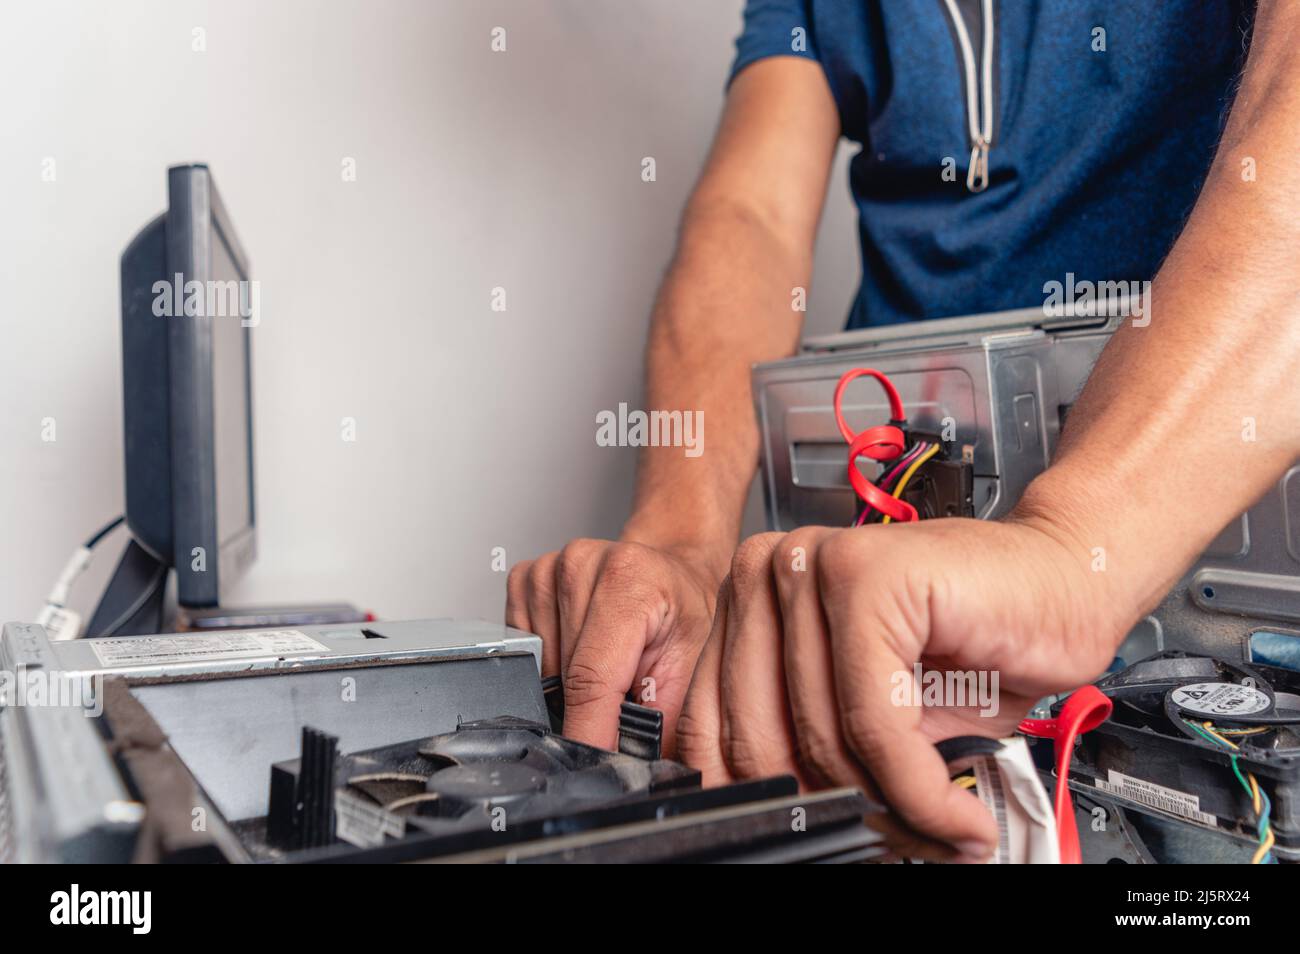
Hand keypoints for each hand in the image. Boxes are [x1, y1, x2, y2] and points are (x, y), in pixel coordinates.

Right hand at [506, 538, 720, 753]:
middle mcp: (580, 565)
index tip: (593, 765)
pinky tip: (584, 643)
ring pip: (541, 668)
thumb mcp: (693, 663)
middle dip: (591, 707)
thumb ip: (665, 717)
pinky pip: (525, 648)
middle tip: (625, 696)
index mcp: (628, 579)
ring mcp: (547, 570)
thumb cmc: (684, 609)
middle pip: (563, 678)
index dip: (589, 734)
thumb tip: (639, 766)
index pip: (590, 679)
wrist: (670, 570)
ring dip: (571, 682)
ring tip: (611, 660)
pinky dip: (552, 661)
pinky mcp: (525, 579)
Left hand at [675, 517, 1127, 861]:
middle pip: (763, 739)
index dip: (761, 802)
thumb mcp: (873, 713)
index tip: (805, 841)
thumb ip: (813, 748)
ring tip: (940, 829)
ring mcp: (816, 565)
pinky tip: (956, 814)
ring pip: (822, 736)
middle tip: (893, 844)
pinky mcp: (869, 577)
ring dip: (889, 806)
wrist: (1067, 579)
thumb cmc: (977, 642)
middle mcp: (773, 571)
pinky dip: (919, 787)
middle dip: (831, 808)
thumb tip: (777, 823)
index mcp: (756, 599)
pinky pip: (875, 722)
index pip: (709, 725)